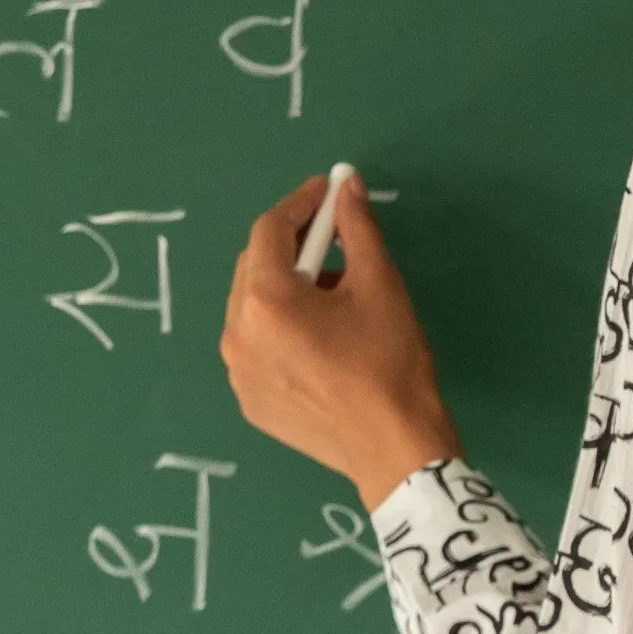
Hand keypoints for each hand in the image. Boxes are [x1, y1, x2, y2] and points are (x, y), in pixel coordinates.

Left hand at [222, 174, 463, 512]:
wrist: (395, 449)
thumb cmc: (390, 363)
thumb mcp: (381, 287)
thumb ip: (358, 229)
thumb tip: (347, 184)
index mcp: (266, 299)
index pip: (269, 230)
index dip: (300, 204)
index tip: (328, 191)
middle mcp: (237, 331)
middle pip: (254, 267)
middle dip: (292, 248)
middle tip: (335, 244)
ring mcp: (238, 370)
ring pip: (252, 309)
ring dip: (284, 291)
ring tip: (331, 302)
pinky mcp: (249, 400)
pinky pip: (256, 347)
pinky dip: (280, 331)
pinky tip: (318, 342)